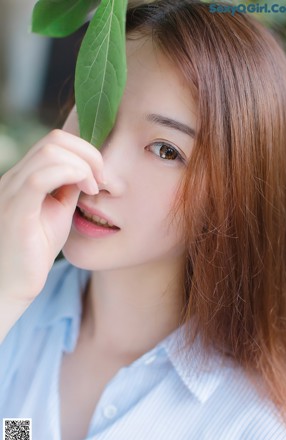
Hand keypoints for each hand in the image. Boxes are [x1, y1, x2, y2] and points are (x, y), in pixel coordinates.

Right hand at [0, 129, 103, 302]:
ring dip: (84, 165)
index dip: (85, 151)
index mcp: (24, 176)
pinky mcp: (16, 210)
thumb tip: (87, 170)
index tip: (101, 176)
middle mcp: (14, 178)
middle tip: (102, 180)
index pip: (55, 141)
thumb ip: (69, 187)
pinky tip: (88, 192)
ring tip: (96, 188)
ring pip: (50, 152)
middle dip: (89, 154)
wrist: (14, 283)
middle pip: (55, 140)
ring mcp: (12, 191)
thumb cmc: (36, 249)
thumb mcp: (59, 211)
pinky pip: (39, 177)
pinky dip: (73, 175)